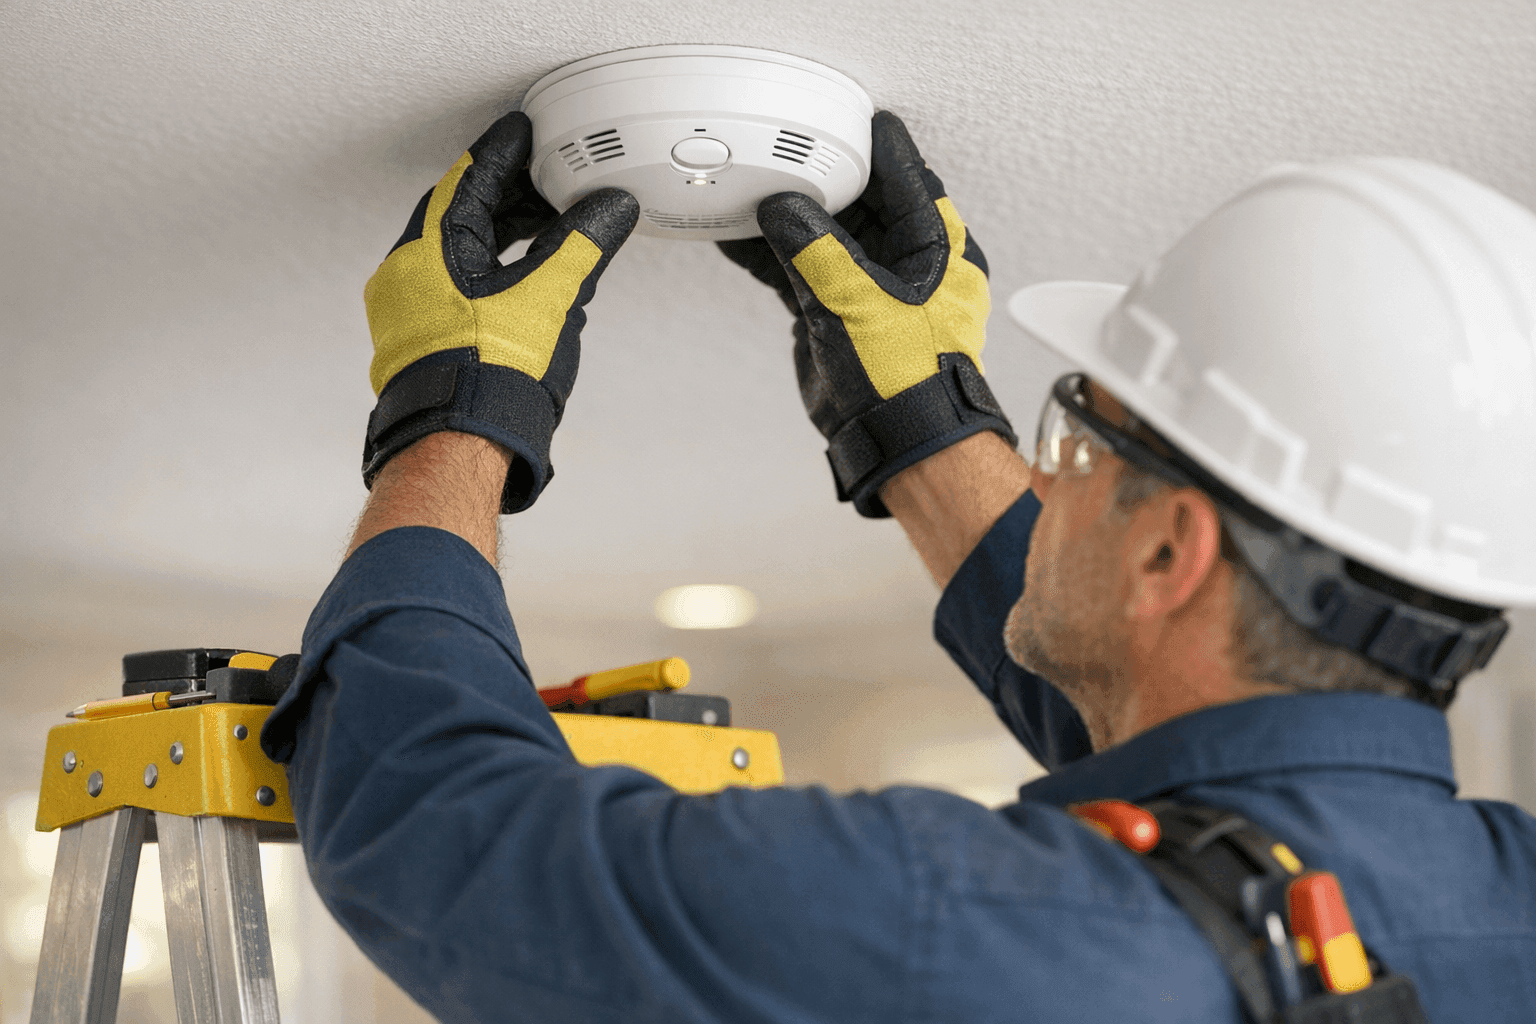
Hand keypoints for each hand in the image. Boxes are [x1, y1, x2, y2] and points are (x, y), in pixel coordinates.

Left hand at [363, 110, 639, 512]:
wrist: (459, 447)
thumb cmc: (490, 377)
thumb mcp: (550, 297)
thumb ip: (582, 244)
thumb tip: (608, 208)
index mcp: (429, 250)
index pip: (470, 178)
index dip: (505, 151)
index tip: (524, 131)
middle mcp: (408, 273)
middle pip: (464, 212)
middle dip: (512, 194)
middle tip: (550, 177)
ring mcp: (410, 308)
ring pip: (460, 249)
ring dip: (504, 232)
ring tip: (549, 224)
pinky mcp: (422, 337)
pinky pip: (455, 281)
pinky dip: (492, 266)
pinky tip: (524, 275)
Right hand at [718, 110, 1014, 516]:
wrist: (897, 440)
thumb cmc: (909, 378)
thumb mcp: (860, 299)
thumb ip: (817, 247)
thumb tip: (784, 208)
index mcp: (935, 245)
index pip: (904, 173)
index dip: (868, 144)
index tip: (837, 119)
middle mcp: (906, 259)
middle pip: (856, 198)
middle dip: (815, 176)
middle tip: (776, 153)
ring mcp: (870, 286)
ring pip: (823, 233)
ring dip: (785, 216)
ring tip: (745, 190)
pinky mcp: (838, 311)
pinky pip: (800, 269)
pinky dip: (769, 254)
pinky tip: (736, 237)